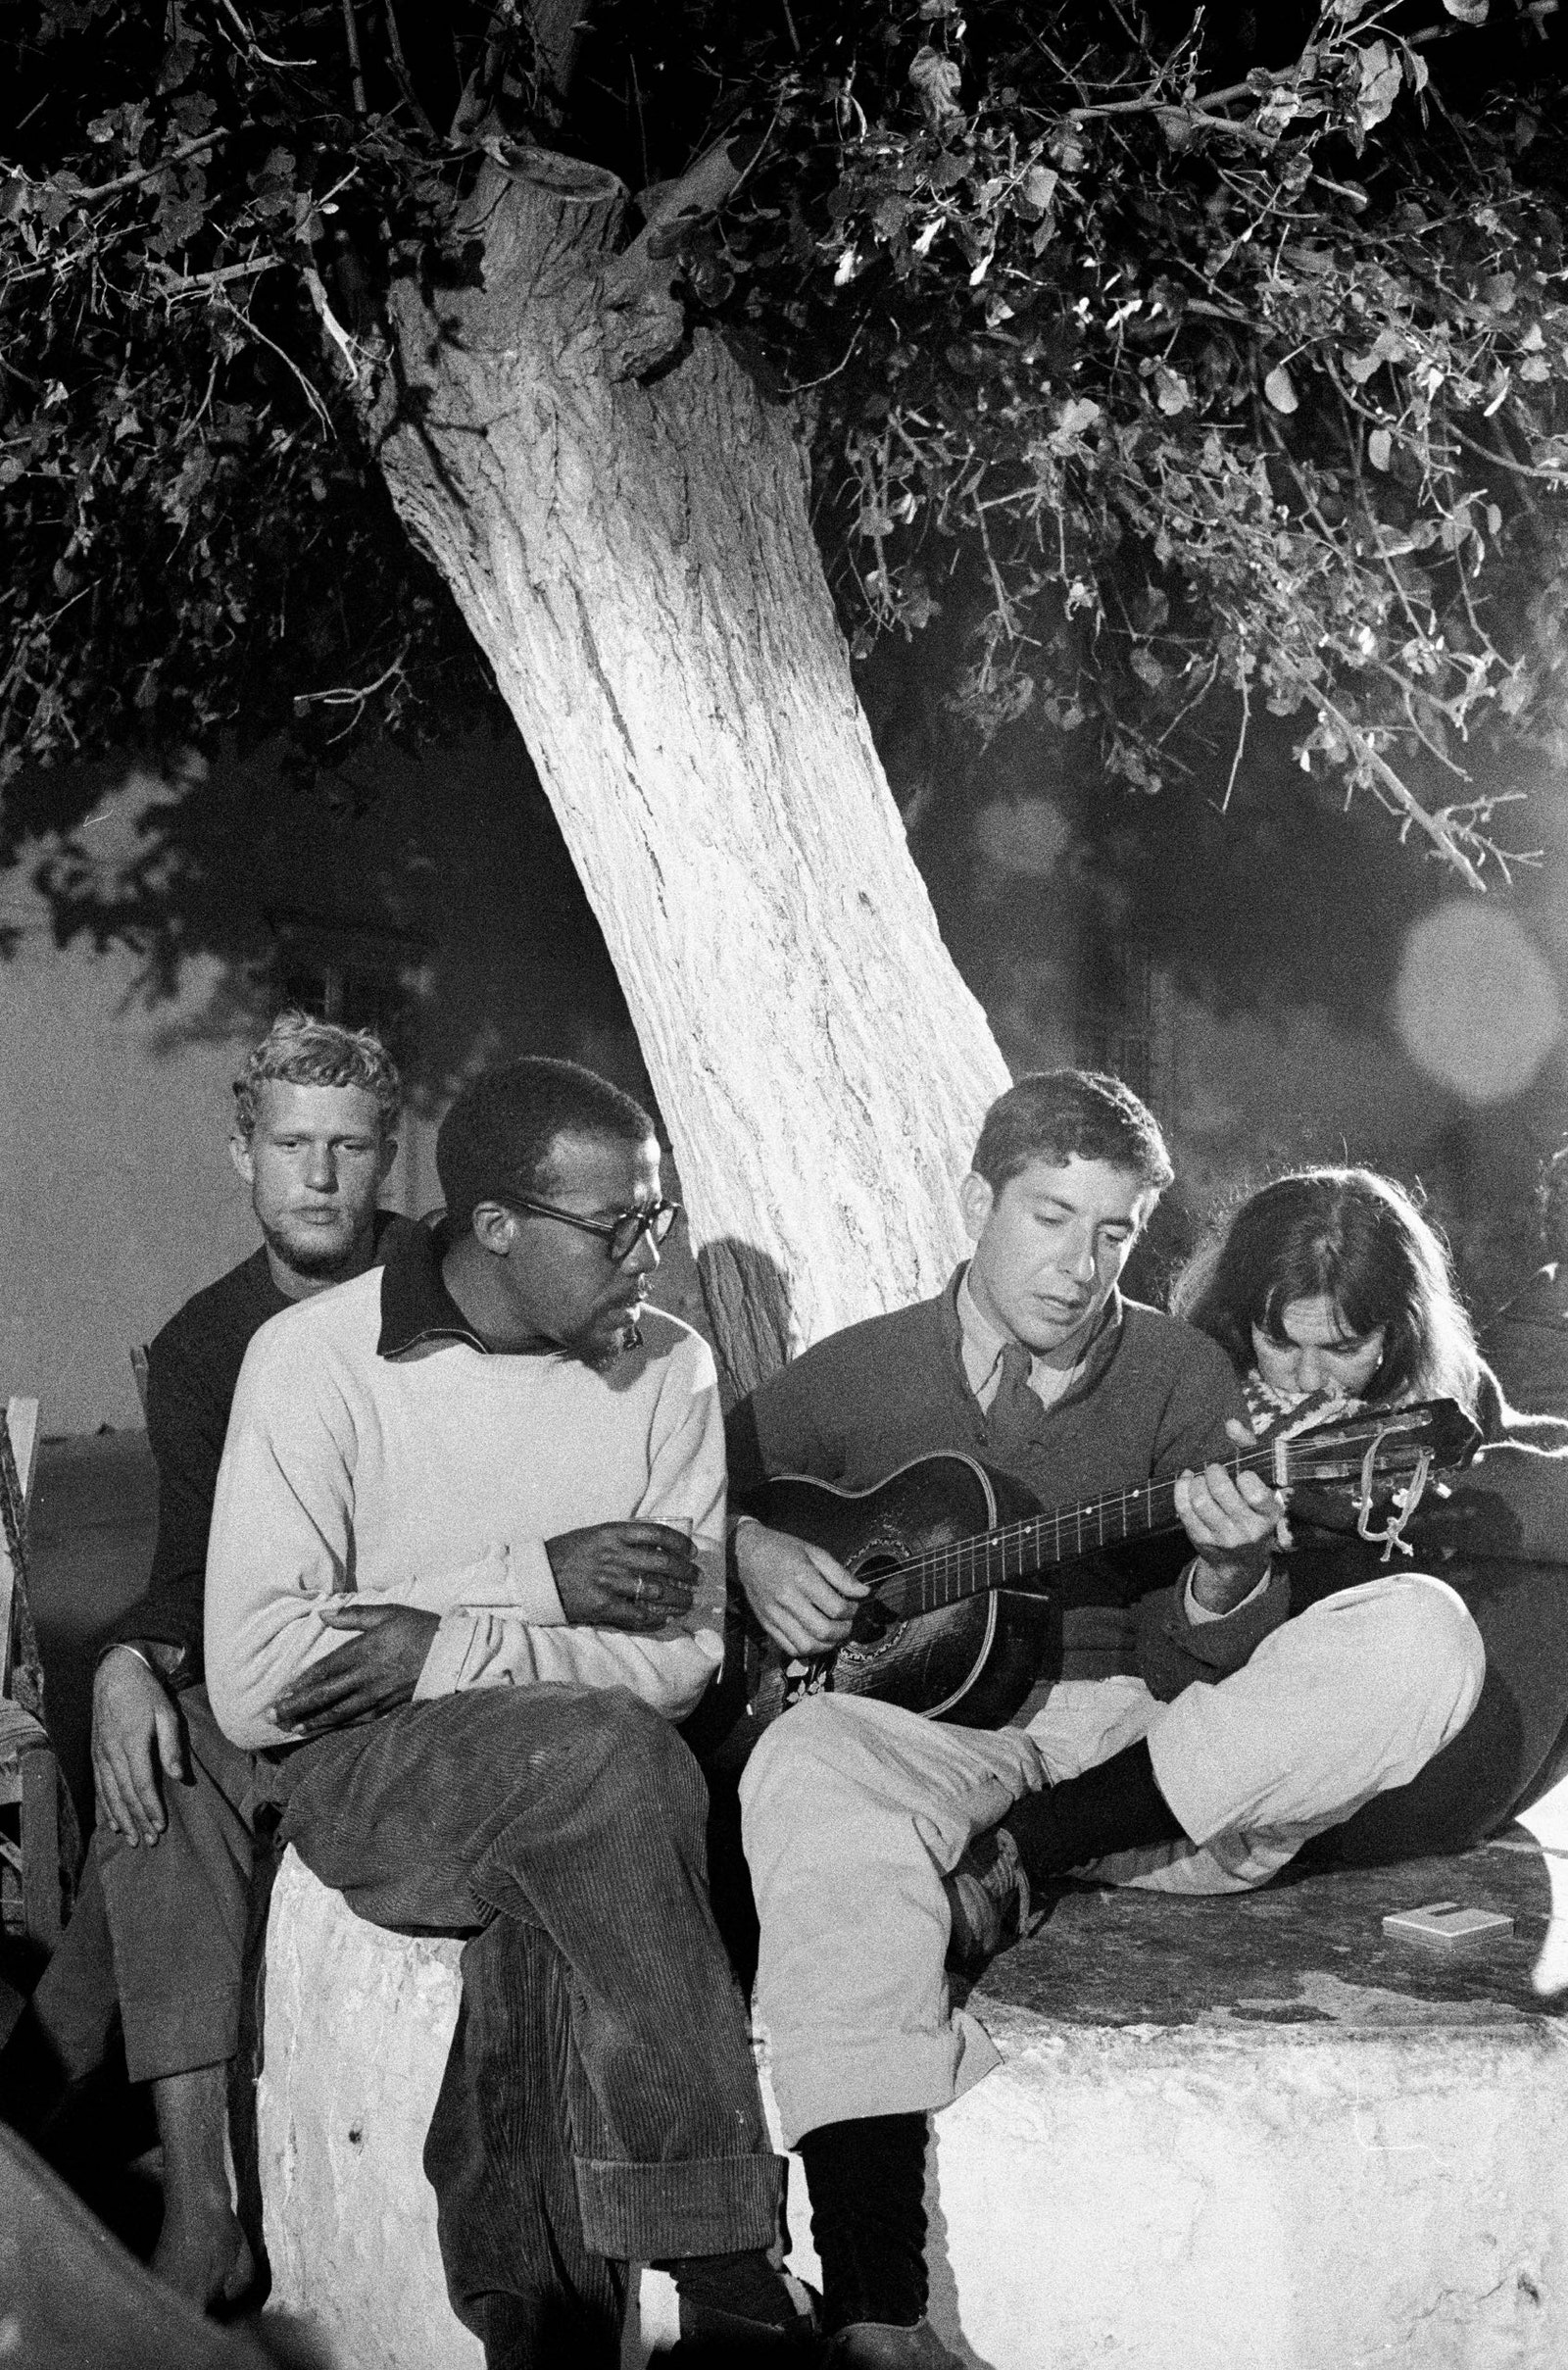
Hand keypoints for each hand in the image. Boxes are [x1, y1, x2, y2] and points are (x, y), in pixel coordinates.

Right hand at [93, 1647, 185, 1846]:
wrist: (115, 1674)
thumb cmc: (146, 1693)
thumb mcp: (166, 1712)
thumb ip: (171, 1745)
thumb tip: (178, 1776)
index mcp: (132, 1742)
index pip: (142, 1783)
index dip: (151, 1807)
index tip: (161, 1826)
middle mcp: (112, 1752)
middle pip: (125, 1794)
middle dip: (137, 1820)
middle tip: (149, 1842)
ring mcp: (101, 1754)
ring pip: (110, 1794)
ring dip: (121, 1819)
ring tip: (131, 1840)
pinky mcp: (96, 1753)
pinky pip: (100, 1786)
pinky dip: (105, 1807)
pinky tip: (111, 1823)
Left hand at [271, 1601, 439, 1737]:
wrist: (450, 1654)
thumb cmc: (419, 1628)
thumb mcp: (387, 1613)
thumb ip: (353, 1615)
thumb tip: (323, 1615)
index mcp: (363, 1652)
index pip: (324, 1672)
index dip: (300, 1684)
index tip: (280, 1693)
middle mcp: (365, 1678)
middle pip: (324, 1696)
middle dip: (296, 1707)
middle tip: (272, 1716)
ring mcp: (376, 1695)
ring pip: (338, 1713)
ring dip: (312, 1721)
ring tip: (292, 1728)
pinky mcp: (388, 1706)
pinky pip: (357, 1719)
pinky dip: (338, 1725)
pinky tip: (325, 1728)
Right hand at [545, 1522, 698, 1630]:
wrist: (539, 1576)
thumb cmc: (569, 1553)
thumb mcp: (596, 1534)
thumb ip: (624, 1537)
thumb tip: (657, 1543)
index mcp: (613, 1534)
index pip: (658, 1534)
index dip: (680, 1543)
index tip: (692, 1551)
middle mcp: (614, 1556)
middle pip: (663, 1564)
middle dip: (687, 1573)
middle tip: (697, 1579)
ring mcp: (609, 1582)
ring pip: (656, 1591)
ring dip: (678, 1598)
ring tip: (687, 1601)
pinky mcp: (602, 1606)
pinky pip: (637, 1615)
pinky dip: (656, 1618)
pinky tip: (665, 1618)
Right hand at [735, 1517, 867, 1657]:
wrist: (746, 1553)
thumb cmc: (782, 1550)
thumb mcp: (815, 1552)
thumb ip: (841, 1575)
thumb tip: (864, 1592)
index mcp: (802, 1577)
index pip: (836, 1607)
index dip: (852, 1611)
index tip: (853, 1606)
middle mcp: (787, 1598)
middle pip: (824, 1631)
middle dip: (843, 1631)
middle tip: (846, 1623)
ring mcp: (774, 1615)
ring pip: (807, 1645)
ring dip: (827, 1645)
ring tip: (833, 1633)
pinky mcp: (766, 1624)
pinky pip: (790, 1648)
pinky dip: (807, 1649)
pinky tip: (815, 1638)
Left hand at [1175, 1418, 1286, 1612]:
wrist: (1241, 1560)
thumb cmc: (1252, 1509)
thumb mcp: (1260, 1481)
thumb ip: (1248, 1449)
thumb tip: (1231, 1422)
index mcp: (1270, 1514)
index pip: (1255, 1492)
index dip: (1244, 1477)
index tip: (1241, 1474)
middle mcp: (1249, 1530)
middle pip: (1221, 1492)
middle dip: (1214, 1472)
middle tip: (1214, 1469)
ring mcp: (1224, 1538)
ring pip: (1200, 1500)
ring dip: (1196, 1481)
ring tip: (1201, 1478)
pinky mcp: (1202, 1541)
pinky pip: (1184, 1510)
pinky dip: (1181, 1489)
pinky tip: (1186, 1481)